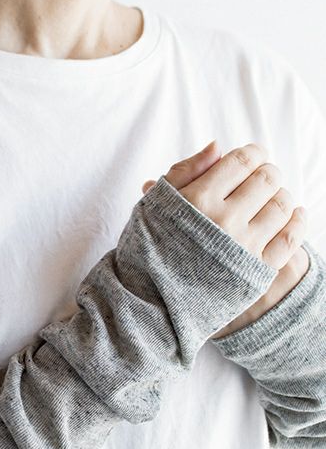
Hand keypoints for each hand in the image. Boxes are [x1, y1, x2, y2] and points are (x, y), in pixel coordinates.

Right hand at [142, 140, 308, 336]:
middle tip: (261, 180)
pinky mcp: (256, 271)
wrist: (150, 302)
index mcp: (198, 199)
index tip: (252, 158)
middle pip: (267, 178)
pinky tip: (295, 215)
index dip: (252, 154)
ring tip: (271, 200)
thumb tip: (218, 147)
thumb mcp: (155, 205)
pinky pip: (291, 238)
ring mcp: (243, 247)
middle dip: (267, 173)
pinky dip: (298, 221)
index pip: (243, 160)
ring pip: (282, 205)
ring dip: (281, 196)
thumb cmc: (149, 249)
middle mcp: (223, 220)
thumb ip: (184, 172)